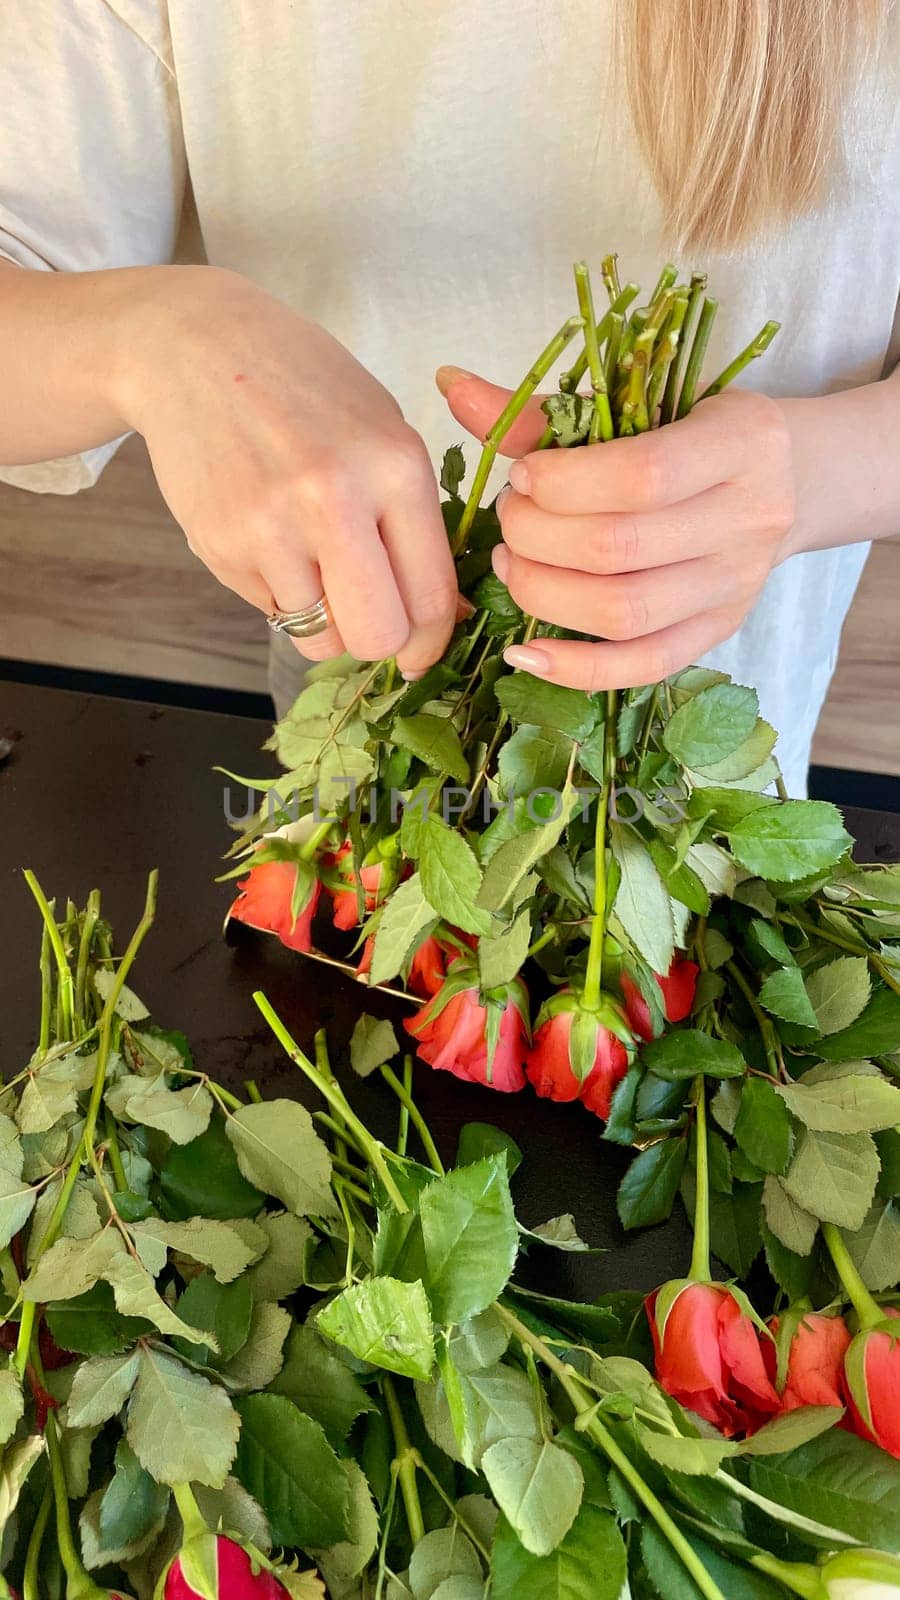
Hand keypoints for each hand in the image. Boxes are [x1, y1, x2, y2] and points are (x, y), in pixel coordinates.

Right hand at [119, 267, 457, 675]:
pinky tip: (270, 535)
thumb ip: (414, 521)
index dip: (430, 639)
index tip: (421, 646)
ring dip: (325, 618)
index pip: (431, 597)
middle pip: (377, 637)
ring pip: (320, 640)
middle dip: (380, 641)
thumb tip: (443, 614)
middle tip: (370, 616)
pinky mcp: (219, 547)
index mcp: (394, 467)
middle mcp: (334, 501)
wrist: (194, 349)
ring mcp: (270, 528)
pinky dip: (280, 592)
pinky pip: (272, 613)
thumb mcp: (383, 430)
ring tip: (313, 561)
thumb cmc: (305, 388)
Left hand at [440, 369, 795, 689]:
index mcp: (739, 443)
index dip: (562, 484)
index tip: (522, 476)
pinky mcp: (717, 632)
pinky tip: (525, 651)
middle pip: (619, 549)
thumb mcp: (643, 403)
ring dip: (544, 592)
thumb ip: (550, 408)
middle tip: (510, 517)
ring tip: (513, 563)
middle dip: (537, 536)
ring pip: (624, 612)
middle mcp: (748, 519)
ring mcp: (735, 586)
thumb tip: (451, 386)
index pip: (640, 477)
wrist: (786, 479)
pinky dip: (576, 668)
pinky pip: (642, 666)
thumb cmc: (696, 432)